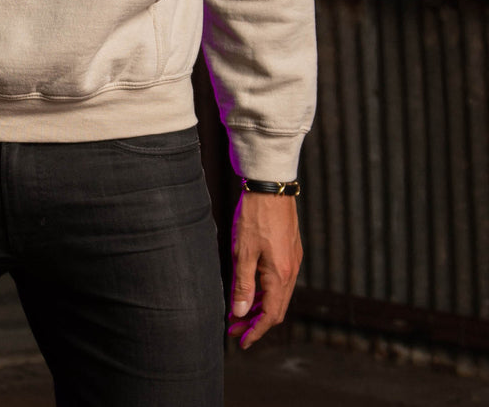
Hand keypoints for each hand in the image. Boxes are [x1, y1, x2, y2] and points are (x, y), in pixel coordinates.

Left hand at [228, 191, 301, 347]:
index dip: (256, 331)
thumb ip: (243, 284)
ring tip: (239, 312)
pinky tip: (250, 288)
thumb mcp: (243, 251)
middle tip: (235, 329)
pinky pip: (279, 281)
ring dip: (259, 307)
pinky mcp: (290, 251)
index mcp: (280, 275)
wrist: (271, 185)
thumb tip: (240, 314)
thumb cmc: (255, 216)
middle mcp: (291, 272)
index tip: (241, 342)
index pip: (270, 315)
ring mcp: (292, 261)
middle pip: (276, 309)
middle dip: (255, 322)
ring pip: (278, 295)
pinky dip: (265, 291)